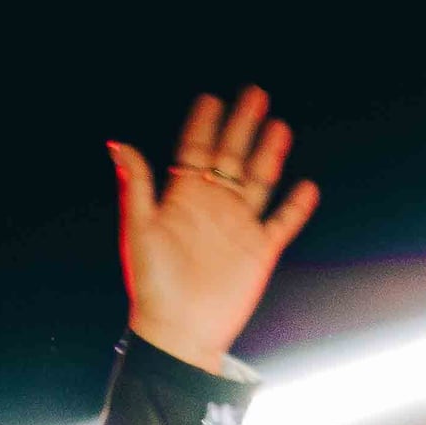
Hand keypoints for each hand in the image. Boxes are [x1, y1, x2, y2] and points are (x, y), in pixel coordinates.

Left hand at [107, 85, 322, 369]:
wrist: (180, 330)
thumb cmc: (153, 283)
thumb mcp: (139, 228)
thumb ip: (137, 184)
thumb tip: (118, 143)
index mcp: (183, 198)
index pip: (195, 151)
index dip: (203, 125)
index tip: (211, 98)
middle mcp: (213, 207)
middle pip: (231, 157)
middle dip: (243, 125)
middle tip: (254, 94)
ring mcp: (238, 227)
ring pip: (259, 181)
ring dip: (269, 154)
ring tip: (279, 126)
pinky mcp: (259, 251)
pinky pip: (282, 223)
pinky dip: (295, 206)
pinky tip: (306, 187)